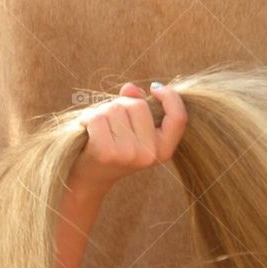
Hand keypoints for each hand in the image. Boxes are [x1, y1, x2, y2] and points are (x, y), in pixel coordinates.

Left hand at [69, 81, 187, 190]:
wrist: (90, 179)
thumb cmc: (112, 146)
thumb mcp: (132, 128)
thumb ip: (136, 104)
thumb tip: (130, 89)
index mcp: (163, 149)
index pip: (178, 118)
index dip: (170, 97)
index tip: (156, 88)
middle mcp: (149, 154)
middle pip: (139, 106)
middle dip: (122, 105)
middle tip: (112, 123)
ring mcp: (129, 154)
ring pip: (116, 109)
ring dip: (103, 111)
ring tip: (99, 129)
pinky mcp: (107, 152)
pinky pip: (98, 118)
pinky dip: (89, 119)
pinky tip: (88, 131)